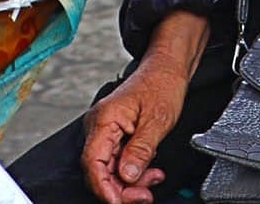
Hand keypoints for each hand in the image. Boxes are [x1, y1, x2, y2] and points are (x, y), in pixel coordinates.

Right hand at [80, 58, 186, 203]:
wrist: (166, 70)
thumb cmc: (161, 85)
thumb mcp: (156, 121)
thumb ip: (140, 150)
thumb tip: (128, 176)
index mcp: (104, 120)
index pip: (92, 162)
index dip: (103, 187)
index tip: (118, 202)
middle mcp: (99, 126)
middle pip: (99, 170)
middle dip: (122, 188)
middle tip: (145, 195)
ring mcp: (106, 131)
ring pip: (110, 170)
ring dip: (131, 182)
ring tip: (153, 180)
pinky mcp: (115, 136)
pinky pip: (118, 162)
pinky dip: (135, 172)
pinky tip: (150, 172)